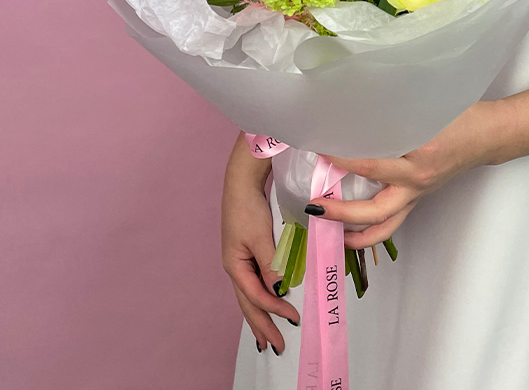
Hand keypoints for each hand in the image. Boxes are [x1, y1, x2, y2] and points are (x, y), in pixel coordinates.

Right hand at [221, 133, 299, 355]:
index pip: (256, 296)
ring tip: (267, 338)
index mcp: (235, 266)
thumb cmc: (249, 207)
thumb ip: (271, 264)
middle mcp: (235, 267)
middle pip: (248, 304)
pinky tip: (269, 303)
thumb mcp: (260, 236)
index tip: (293, 319)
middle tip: (277, 348)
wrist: (241, 181)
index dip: (274, 310)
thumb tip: (279, 291)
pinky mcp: (248, 252)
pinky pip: (254, 283)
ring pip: (250, 296)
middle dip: (262, 326)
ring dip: (260, 317)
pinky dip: (261, 298)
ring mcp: (240, 260)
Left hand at [306, 99, 503, 248]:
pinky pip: (393, 220)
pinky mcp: (419, 198)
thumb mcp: (426, 106)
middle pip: (374, 211)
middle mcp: (417, 181)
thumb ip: (393, 112)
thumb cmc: (458, 114)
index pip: (370, 163)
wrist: (487, 134)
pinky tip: (352, 225)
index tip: (319, 150)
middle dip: (341, 213)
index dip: (341, 159)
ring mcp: (418, 194)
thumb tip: (354, 110)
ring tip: (330, 231)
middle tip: (314, 206)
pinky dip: (371, 227)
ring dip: (355, 235)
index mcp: (419, 155)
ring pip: (384, 225)